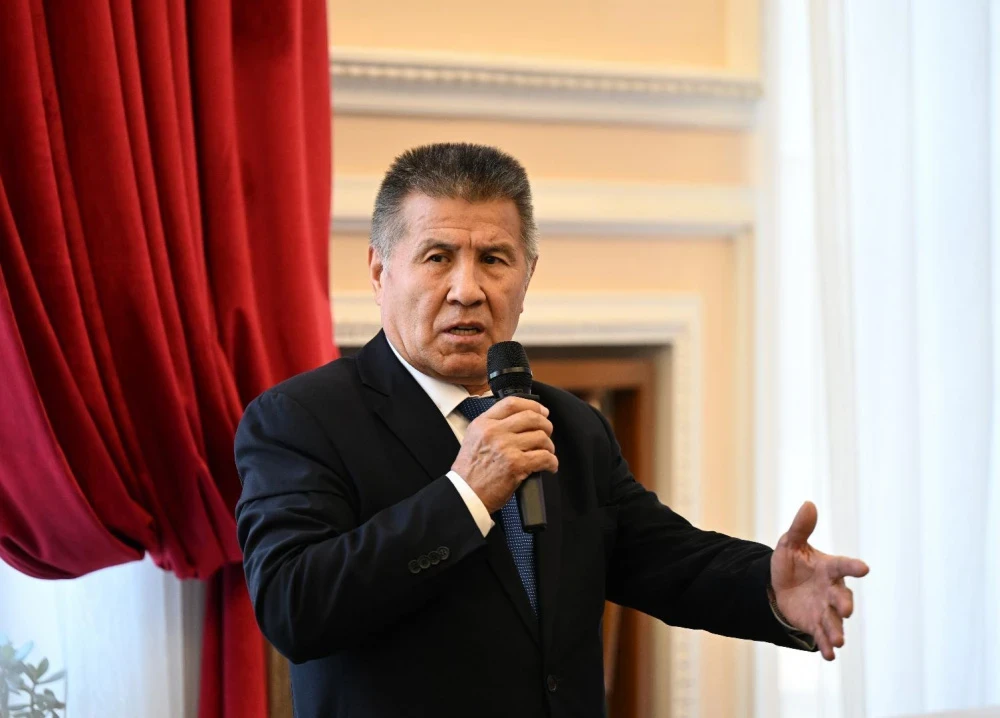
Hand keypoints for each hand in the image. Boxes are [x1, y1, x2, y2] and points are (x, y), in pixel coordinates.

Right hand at [452, 397, 557, 513]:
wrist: (466, 495)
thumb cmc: (470, 472)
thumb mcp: (474, 438)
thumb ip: (493, 425)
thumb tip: (520, 419)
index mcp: (483, 423)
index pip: (512, 403)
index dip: (533, 405)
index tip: (542, 411)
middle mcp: (494, 432)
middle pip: (532, 417)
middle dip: (546, 425)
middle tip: (547, 434)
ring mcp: (506, 447)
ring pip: (541, 437)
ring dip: (549, 446)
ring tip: (546, 453)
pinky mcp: (516, 465)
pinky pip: (545, 457)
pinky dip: (552, 462)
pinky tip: (549, 466)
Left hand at [770, 501, 868, 660]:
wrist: (779, 586)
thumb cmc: (791, 562)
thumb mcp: (790, 543)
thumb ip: (800, 527)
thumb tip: (808, 504)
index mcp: (828, 568)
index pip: (843, 565)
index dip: (852, 566)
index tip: (864, 568)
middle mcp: (831, 590)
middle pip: (841, 597)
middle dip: (844, 604)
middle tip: (846, 610)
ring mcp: (825, 609)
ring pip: (834, 620)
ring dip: (837, 630)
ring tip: (839, 641)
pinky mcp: (816, 624)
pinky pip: (823, 636)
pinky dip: (827, 646)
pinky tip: (829, 655)